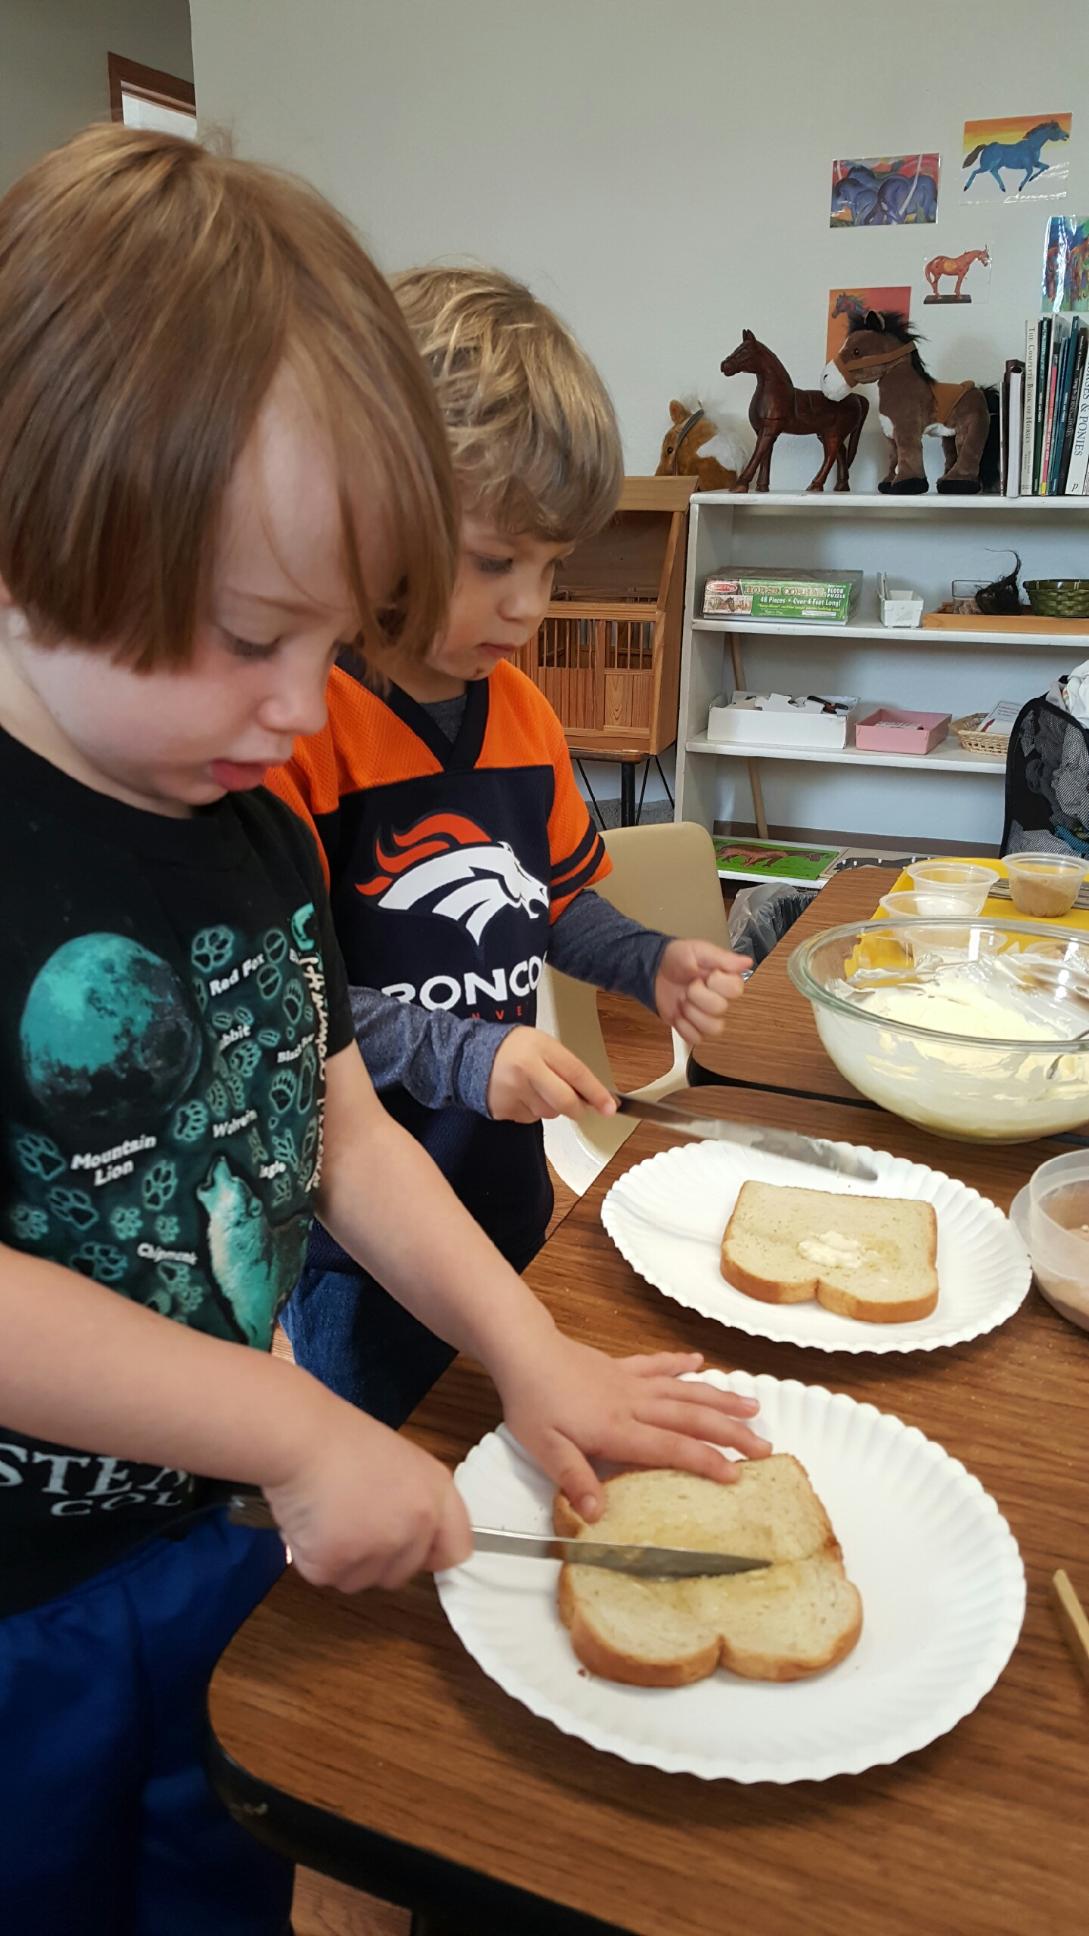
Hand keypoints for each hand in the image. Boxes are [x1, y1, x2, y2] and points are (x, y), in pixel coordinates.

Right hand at [262, 1393, 471, 1591]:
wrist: (301, 1437)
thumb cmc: (342, 1439)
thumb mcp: (401, 1461)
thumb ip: (416, 1502)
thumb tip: (412, 1541)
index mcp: (436, 1496)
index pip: (456, 1550)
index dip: (431, 1553)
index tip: (412, 1550)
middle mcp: (415, 1528)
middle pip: (402, 1574)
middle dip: (377, 1559)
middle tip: (351, 1521)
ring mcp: (377, 1550)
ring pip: (360, 1581)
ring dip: (342, 1560)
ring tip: (327, 1515)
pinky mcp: (336, 1565)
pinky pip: (325, 1577)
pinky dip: (311, 1557)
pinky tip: (309, 1521)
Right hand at [486, 1027, 616, 1123]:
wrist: (472, 1055)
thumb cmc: (515, 1049)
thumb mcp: (544, 1045)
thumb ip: (568, 1068)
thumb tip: (595, 1096)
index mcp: (540, 1048)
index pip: (577, 1073)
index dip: (596, 1093)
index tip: (610, 1107)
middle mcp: (526, 1070)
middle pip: (564, 1101)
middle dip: (578, 1109)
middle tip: (580, 1108)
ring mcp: (513, 1091)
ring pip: (550, 1113)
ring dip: (551, 1107)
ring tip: (536, 1088)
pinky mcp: (504, 1109)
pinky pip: (531, 1119)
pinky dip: (532, 1111)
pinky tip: (522, 1095)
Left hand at [495, 1335, 771, 1521]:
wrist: (524, 1351)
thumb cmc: (533, 1402)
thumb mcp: (546, 1449)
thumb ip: (575, 1479)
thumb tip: (598, 1515)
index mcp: (618, 1429)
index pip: (671, 1447)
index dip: (706, 1460)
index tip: (736, 1475)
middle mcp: (634, 1404)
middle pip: (691, 1418)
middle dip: (731, 1432)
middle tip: (765, 1447)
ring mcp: (631, 1382)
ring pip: (684, 1391)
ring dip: (720, 1398)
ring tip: (754, 1406)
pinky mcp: (621, 1367)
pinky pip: (657, 1365)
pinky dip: (680, 1364)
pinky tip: (700, 1363)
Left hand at [654, 938, 748, 1045]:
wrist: (653, 971)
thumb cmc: (676, 958)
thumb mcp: (698, 951)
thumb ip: (723, 958)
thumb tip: (747, 962)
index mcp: (726, 980)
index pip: (735, 990)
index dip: (716, 983)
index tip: (706, 974)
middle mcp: (720, 999)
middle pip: (720, 1009)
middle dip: (697, 995)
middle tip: (688, 986)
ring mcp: (707, 1016)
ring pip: (713, 1028)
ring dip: (692, 1014)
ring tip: (683, 1001)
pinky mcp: (693, 1029)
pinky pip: (697, 1038)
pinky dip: (684, 1027)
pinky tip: (678, 1013)